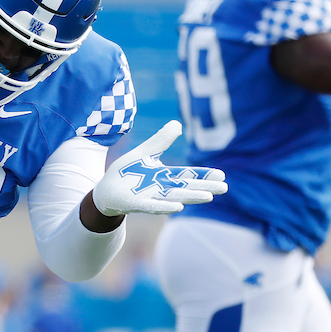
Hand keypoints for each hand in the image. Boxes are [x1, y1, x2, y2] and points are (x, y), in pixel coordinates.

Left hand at [92, 121, 227, 215]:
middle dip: (204, 188)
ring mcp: (150, 197)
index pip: (188, 175)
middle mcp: (161, 188)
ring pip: (174, 197)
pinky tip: (179, 207)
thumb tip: (178, 124)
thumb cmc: (128, 172)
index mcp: (165, 176)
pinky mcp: (136, 204)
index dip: (203, 175)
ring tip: (208, 197)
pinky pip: (153, 206)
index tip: (221, 175)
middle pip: (187, 188)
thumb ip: (161, 141)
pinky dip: (165, 206)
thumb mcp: (145, 153)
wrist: (106, 189)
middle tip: (224, 188)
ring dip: (191, 197)